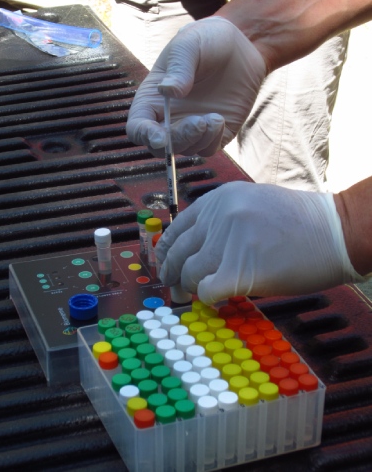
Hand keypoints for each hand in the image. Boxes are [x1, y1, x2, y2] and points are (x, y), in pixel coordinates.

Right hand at [126, 17, 266, 156]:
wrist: (239, 47)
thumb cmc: (206, 41)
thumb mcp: (189, 44)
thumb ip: (179, 67)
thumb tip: (168, 90)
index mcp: (152, 99)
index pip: (137, 126)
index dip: (144, 134)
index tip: (159, 137)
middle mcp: (168, 118)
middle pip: (160, 146)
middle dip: (177, 140)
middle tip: (198, 122)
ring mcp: (190, 128)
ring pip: (185, 150)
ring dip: (198, 139)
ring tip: (215, 117)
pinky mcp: (214, 133)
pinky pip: (208, 149)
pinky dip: (212, 140)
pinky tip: (220, 120)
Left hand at [156, 181, 360, 303]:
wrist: (334, 230)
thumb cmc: (299, 222)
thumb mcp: (252, 204)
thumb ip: (221, 222)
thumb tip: (198, 251)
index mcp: (219, 199)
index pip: (177, 227)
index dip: (167, 251)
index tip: (165, 265)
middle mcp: (218, 216)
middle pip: (178, 251)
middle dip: (171, 274)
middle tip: (173, 289)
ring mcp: (227, 241)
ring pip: (189, 273)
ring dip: (189, 289)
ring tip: (196, 296)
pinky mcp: (239, 269)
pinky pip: (207, 291)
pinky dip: (209, 299)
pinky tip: (219, 300)